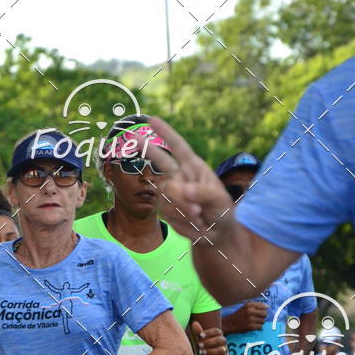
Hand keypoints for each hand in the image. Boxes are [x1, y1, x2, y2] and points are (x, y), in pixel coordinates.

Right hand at [136, 117, 233, 241]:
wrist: (215, 234)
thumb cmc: (221, 211)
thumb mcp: (220, 201)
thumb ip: (204, 193)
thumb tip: (184, 189)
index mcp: (194, 167)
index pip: (179, 147)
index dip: (166, 134)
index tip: (152, 120)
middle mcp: (180, 177)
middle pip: (161, 161)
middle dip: (147, 149)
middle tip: (133, 139)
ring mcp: (171, 193)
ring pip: (167, 194)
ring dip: (183, 208)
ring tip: (199, 216)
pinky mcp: (166, 209)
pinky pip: (167, 212)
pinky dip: (181, 220)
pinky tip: (193, 223)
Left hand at [191, 322, 227, 354]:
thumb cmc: (205, 348)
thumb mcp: (201, 341)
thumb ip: (198, 333)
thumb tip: (194, 323)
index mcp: (218, 336)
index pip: (217, 331)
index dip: (209, 333)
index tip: (200, 336)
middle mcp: (223, 343)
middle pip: (221, 340)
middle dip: (209, 342)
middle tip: (199, 345)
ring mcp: (224, 352)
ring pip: (222, 350)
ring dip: (211, 351)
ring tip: (202, 352)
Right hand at [223, 302, 267, 333]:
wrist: (230, 323)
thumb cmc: (238, 315)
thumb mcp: (245, 306)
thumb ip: (255, 306)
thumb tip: (267, 307)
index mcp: (249, 305)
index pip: (264, 306)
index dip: (265, 309)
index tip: (264, 310)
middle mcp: (250, 311)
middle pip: (265, 314)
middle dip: (263, 316)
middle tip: (259, 317)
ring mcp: (250, 319)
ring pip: (263, 321)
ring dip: (260, 322)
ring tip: (255, 322)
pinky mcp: (250, 326)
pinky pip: (260, 327)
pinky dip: (258, 327)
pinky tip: (254, 326)